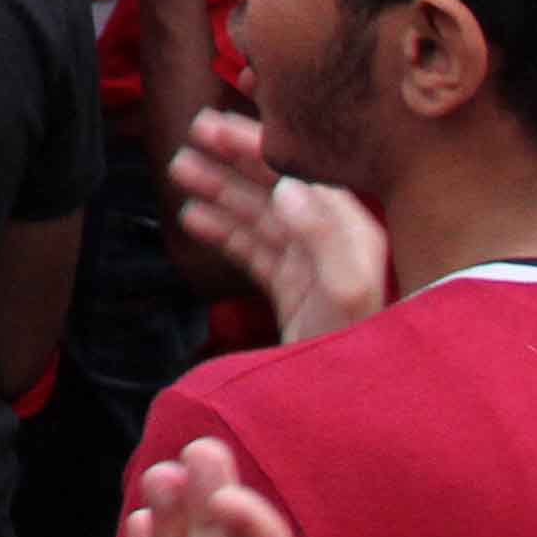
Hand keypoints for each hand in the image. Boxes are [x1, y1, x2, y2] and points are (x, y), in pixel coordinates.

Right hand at [169, 110, 393, 341]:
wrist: (344, 410)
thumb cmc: (354, 354)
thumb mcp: (346, 293)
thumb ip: (323, 236)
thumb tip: (287, 187)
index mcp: (351, 235)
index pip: (302, 174)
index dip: (259, 146)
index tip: (219, 126)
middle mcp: (332, 244)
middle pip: (278, 188)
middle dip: (235, 159)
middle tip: (193, 134)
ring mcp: (309, 269)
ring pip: (259, 216)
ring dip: (220, 189)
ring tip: (181, 170)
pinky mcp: (290, 293)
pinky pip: (252, 250)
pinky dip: (222, 231)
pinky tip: (194, 217)